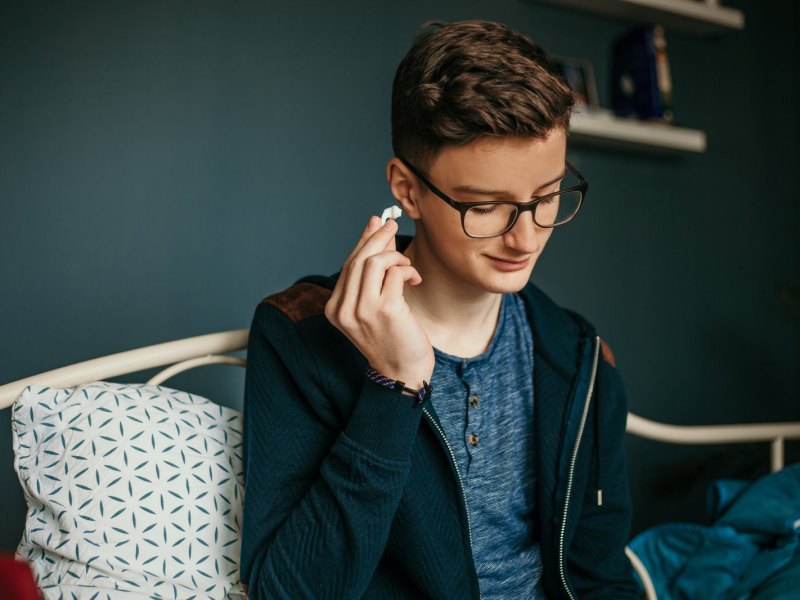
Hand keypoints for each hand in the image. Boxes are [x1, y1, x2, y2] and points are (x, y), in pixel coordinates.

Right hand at [325, 217, 433, 389]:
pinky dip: (407, 268)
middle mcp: (344, 309)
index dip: (364, 240)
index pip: (348, 265)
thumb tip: (377, 229)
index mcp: (335, 309)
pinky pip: (395, 273)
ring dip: (395, 255)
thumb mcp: (375, 304)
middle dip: (378, 237)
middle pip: (358, 259)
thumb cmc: (392, 338)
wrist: (403, 373)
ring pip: (374, 262)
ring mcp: (363, 310)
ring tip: (407, 265)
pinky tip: (414, 278)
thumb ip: (372, 273)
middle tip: (393, 225)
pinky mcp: (385, 310)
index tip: (377, 222)